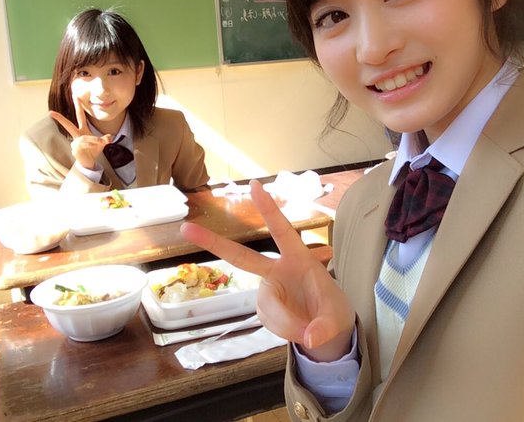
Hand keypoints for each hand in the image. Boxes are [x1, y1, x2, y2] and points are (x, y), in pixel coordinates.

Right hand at [49, 93, 111, 169]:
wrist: (89, 162)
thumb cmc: (93, 150)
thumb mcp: (102, 143)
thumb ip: (106, 139)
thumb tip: (110, 137)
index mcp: (83, 130)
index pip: (80, 116)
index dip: (78, 106)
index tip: (75, 96)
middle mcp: (77, 135)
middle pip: (68, 125)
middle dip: (60, 118)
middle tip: (50, 112)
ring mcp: (75, 143)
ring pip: (84, 138)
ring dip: (94, 140)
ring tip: (102, 142)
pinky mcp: (75, 150)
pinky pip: (84, 146)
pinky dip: (92, 145)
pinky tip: (95, 147)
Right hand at [180, 180, 354, 361]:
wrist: (326, 330)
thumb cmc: (333, 311)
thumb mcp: (338, 318)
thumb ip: (325, 327)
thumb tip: (309, 338)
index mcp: (299, 258)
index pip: (282, 230)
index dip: (269, 209)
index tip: (255, 186)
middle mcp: (278, 270)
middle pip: (241, 256)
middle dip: (213, 243)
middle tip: (186, 228)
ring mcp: (268, 288)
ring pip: (266, 305)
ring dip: (285, 322)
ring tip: (309, 331)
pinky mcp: (264, 307)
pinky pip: (268, 320)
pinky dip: (283, 329)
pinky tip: (297, 330)